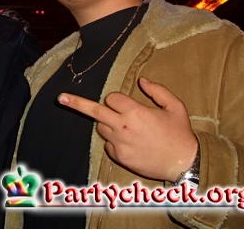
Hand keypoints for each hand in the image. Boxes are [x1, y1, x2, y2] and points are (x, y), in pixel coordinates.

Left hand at [57, 77, 196, 181]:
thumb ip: (157, 90)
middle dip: (77, 103)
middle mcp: (123, 127)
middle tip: (60, 98)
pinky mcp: (120, 157)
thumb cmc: (180, 133)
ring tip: (127, 128)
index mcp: (135, 112)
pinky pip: (108, 144)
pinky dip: (114, 141)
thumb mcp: (175, 106)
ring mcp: (119, 143)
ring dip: (108, 123)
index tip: (126, 102)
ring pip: (101, 128)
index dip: (118, 99)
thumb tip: (141, 80)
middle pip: (94, 111)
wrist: (183, 164)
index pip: (112, 98)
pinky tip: (131, 143)